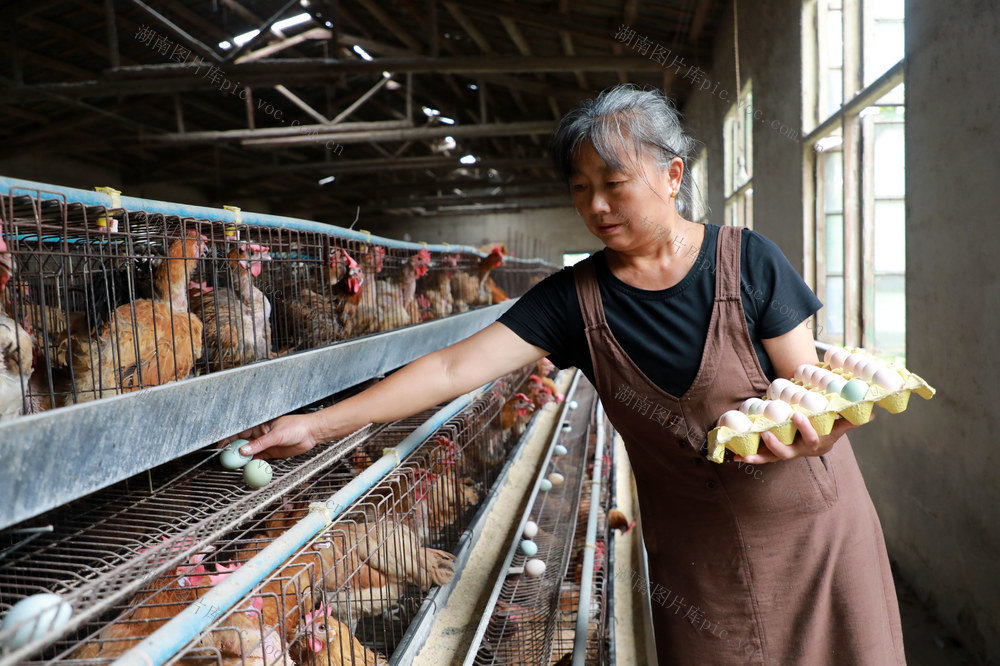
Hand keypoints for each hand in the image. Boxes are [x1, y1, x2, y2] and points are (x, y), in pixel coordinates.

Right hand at [219, 414, 321, 459]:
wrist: (311, 433)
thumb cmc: (296, 427)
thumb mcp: (276, 435)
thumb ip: (260, 443)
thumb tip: (244, 450)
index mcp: (259, 425)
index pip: (239, 432)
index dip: (229, 439)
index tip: (221, 447)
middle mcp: (260, 434)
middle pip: (242, 443)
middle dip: (233, 451)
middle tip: (226, 459)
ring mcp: (265, 444)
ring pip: (249, 452)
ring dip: (242, 459)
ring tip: (235, 465)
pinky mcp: (271, 452)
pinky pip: (258, 459)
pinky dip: (252, 463)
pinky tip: (248, 467)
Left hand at [735, 411, 871, 463]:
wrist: (819, 439)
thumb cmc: (829, 426)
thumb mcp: (839, 423)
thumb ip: (850, 417)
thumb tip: (872, 413)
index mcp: (819, 442)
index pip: (814, 437)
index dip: (806, 429)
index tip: (798, 415)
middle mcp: (803, 450)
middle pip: (790, 451)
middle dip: (779, 444)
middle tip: (767, 434)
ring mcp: (790, 453)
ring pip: (775, 457)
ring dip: (761, 454)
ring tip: (746, 453)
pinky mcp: (777, 453)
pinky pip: (764, 457)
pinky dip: (752, 457)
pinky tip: (737, 458)